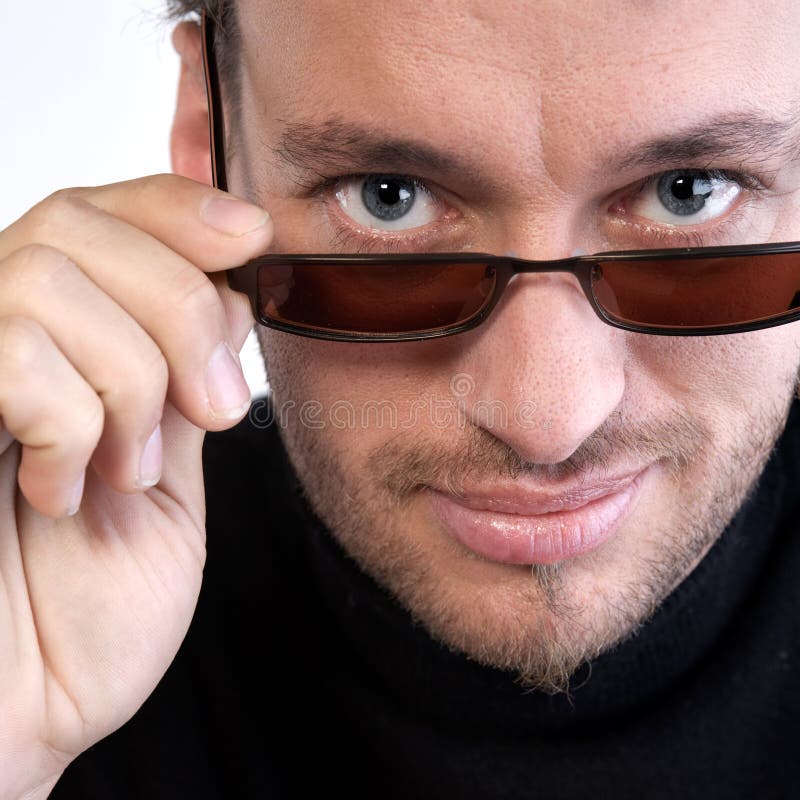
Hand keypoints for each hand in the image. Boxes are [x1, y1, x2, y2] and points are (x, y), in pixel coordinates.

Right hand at [0, 175, 271, 797]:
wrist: (28, 704)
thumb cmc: (92, 604)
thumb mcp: (170, 472)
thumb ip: (185, 377)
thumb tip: (230, 290)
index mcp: (59, 344)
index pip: (103, 213)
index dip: (178, 208)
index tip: (253, 236)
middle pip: (81, 227)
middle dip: (179, 310)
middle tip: (215, 406)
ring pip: (49, 278)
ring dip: (127, 379)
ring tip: (130, 466)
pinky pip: (11, 354)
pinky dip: (70, 423)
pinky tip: (64, 486)